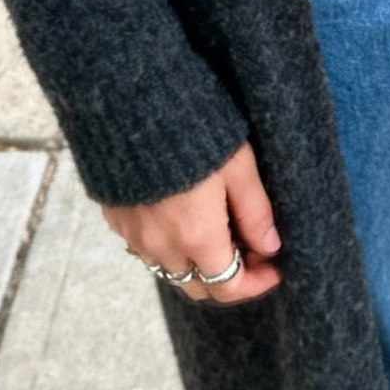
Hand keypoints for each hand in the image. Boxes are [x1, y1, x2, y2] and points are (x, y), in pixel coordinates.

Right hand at [102, 142, 282, 304]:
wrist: (130, 102)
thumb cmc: (192, 130)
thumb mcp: (238, 166)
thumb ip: (255, 212)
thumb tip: (270, 247)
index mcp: (196, 237)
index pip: (228, 287)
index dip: (256, 284)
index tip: (274, 268)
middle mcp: (160, 245)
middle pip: (198, 286)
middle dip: (227, 278)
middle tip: (251, 250)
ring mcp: (134, 234)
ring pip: (170, 269)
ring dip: (196, 262)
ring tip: (218, 231)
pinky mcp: (115, 218)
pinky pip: (145, 248)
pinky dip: (168, 245)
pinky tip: (182, 217)